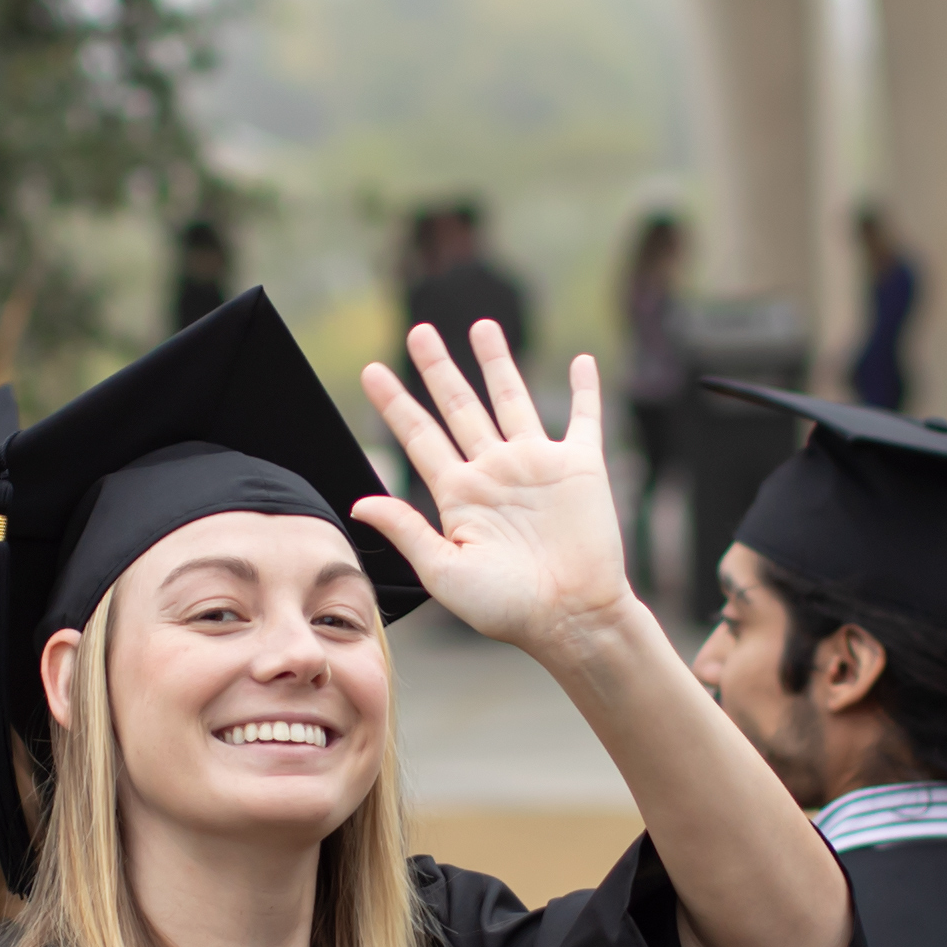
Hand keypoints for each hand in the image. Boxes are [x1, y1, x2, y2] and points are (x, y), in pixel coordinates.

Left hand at [354, 321, 636, 663]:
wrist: (572, 619)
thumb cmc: (507, 608)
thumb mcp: (444, 571)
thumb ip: (407, 531)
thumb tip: (360, 502)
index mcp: (459, 496)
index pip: (419, 438)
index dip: (395, 404)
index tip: (371, 372)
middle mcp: (494, 473)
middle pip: (460, 407)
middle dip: (438, 369)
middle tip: (418, 331)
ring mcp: (537, 466)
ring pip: (512, 399)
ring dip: (498, 362)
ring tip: (481, 326)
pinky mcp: (580, 468)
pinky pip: (584, 418)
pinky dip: (586, 389)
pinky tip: (582, 362)